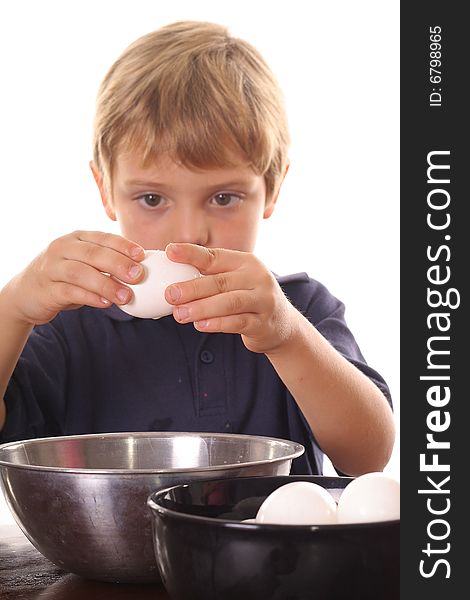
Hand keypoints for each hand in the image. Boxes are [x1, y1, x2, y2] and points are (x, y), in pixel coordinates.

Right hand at [6, 231, 144, 324]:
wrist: (28, 293)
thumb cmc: (66, 276)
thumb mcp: (85, 263)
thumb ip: (107, 263)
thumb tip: (143, 269)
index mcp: (77, 238)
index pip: (103, 237)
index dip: (123, 245)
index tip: (142, 255)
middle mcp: (62, 248)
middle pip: (93, 254)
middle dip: (118, 263)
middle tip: (138, 275)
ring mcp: (52, 268)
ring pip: (81, 273)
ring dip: (106, 284)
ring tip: (126, 296)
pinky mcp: (47, 290)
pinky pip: (70, 292)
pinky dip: (90, 297)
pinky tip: (106, 303)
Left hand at [164, 243, 297, 353]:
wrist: (281, 323)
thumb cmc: (248, 298)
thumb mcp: (235, 280)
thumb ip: (210, 277)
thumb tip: (172, 279)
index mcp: (245, 262)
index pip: (215, 256)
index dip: (191, 253)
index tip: (170, 251)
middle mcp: (257, 278)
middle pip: (220, 281)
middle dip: (192, 288)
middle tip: (170, 294)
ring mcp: (262, 301)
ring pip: (229, 302)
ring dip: (201, 308)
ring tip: (180, 314)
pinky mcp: (263, 323)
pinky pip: (237, 323)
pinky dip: (217, 324)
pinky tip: (200, 325)